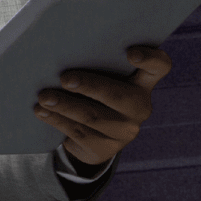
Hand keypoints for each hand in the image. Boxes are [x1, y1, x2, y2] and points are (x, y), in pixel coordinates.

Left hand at [34, 45, 172, 168]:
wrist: (90, 135)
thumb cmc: (92, 92)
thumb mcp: (98, 77)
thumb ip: (91, 63)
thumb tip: (54, 52)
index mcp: (141, 83)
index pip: (159, 67)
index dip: (150, 59)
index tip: (131, 53)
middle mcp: (139, 107)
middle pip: (118, 95)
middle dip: (90, 86)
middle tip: (65, 78)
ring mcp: (124, 130)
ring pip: (92, 116)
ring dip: (65, 105)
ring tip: (43, 97)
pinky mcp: (105, 147)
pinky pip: (78, 132)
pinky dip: (57, 120)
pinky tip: (42, 112)